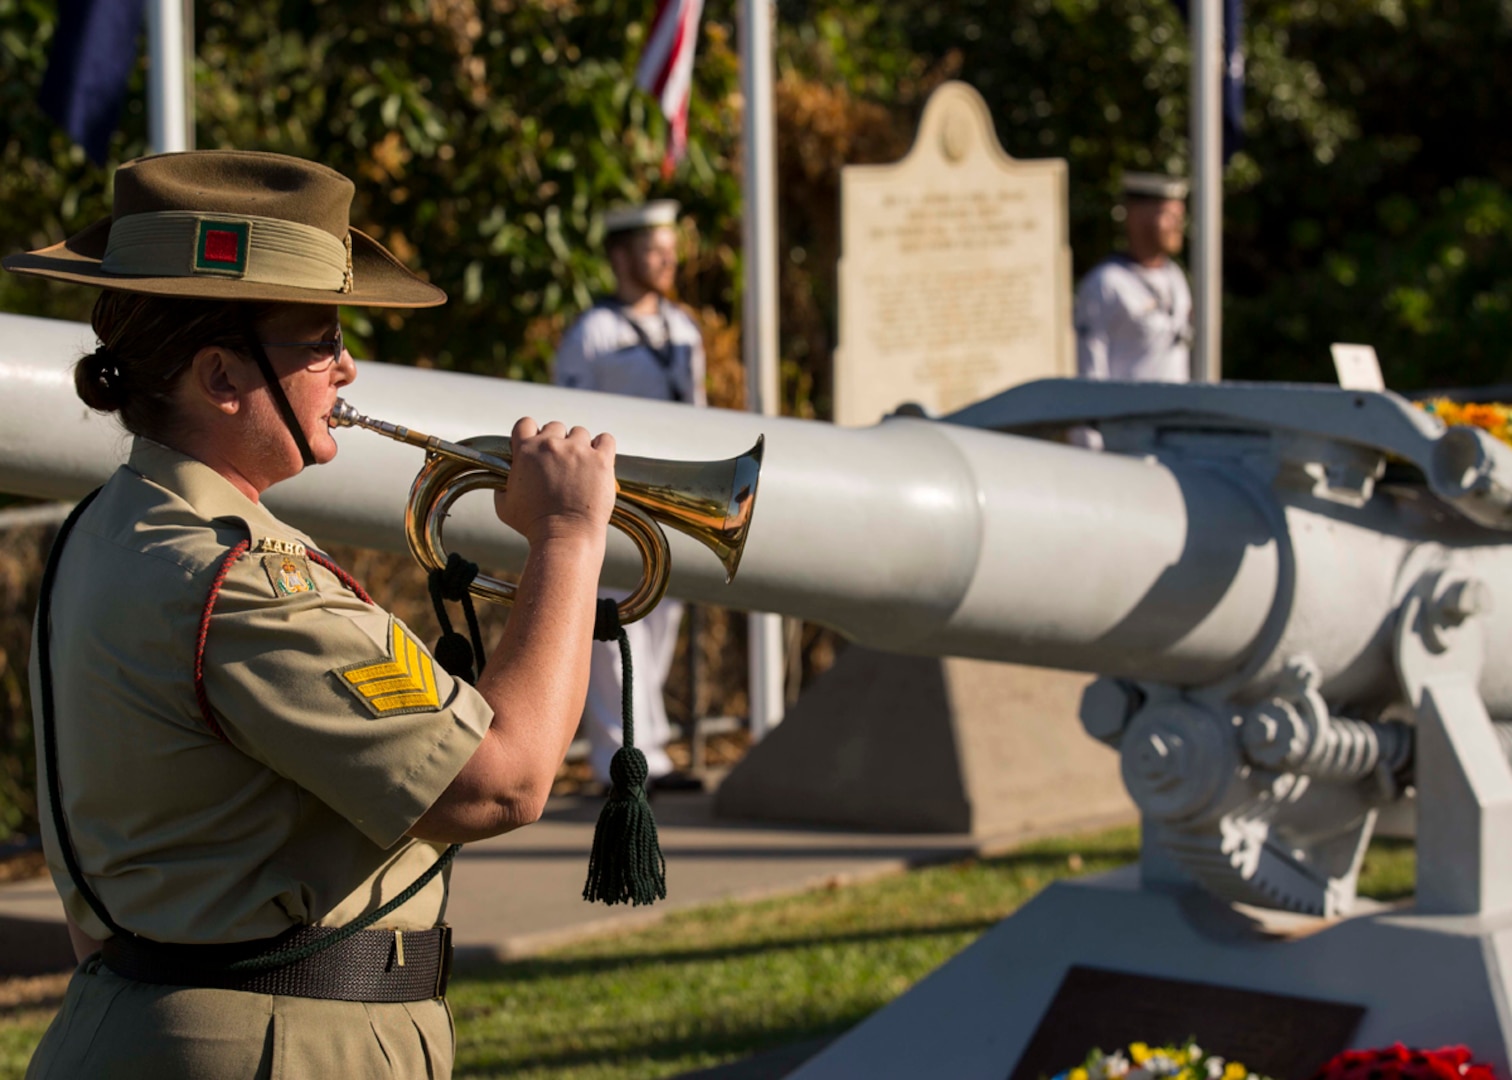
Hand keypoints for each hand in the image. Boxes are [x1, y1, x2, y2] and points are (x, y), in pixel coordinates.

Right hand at [494, 418, 615, 545]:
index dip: (531, 434)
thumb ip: (502, 487)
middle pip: (555, 427)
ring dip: (580, 446)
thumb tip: (503, 482)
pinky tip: (599, 460)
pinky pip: (605, 440)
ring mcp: (578, 451)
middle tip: (561, 463)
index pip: (525, 423)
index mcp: (526, 451)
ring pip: (580, 433)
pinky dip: (603, 447)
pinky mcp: (601, 460)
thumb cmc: (533, 525)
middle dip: (557, 442)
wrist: (565, 537)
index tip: (537, 447)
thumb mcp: (504, 507)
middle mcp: (551, 445)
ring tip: (581, 466)